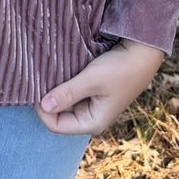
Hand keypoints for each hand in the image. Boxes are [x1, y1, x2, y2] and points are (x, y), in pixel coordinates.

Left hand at [36, 39, 165, 135]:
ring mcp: (92, 106)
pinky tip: (60, 72)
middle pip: (58, 115)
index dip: (42, 110)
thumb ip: (67, 93)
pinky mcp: (93, 94)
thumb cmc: (121, 68)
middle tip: (39, 79)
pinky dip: (64, 84)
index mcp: (92, 123)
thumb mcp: (91, 80)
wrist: (143, 53)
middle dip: (48, 99)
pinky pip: (72, 93)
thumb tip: (42, 106)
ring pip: (64, 103)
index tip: (35, 88)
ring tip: (48, 75)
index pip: (55, 125)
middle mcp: (91, 118)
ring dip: (56, 90)